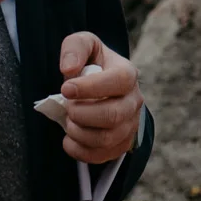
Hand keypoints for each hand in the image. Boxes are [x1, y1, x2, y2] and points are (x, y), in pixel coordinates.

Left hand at [56, 32, 142, 164]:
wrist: (103, 89)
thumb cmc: (92, 65)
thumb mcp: (85, 45)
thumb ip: (75, 47)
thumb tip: (70, 69)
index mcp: (128, 74)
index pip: (118, 82)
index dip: (89, 88)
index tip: (65, 89)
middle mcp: (134, 102)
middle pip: (112, 115)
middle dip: (81, 113)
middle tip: (68, 107)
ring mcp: (130, 126)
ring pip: (105, 139)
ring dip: (78, 132)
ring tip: (69, 121)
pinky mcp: (120, 145)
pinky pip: (100, 156)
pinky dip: (78, 150)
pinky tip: (70, 137)